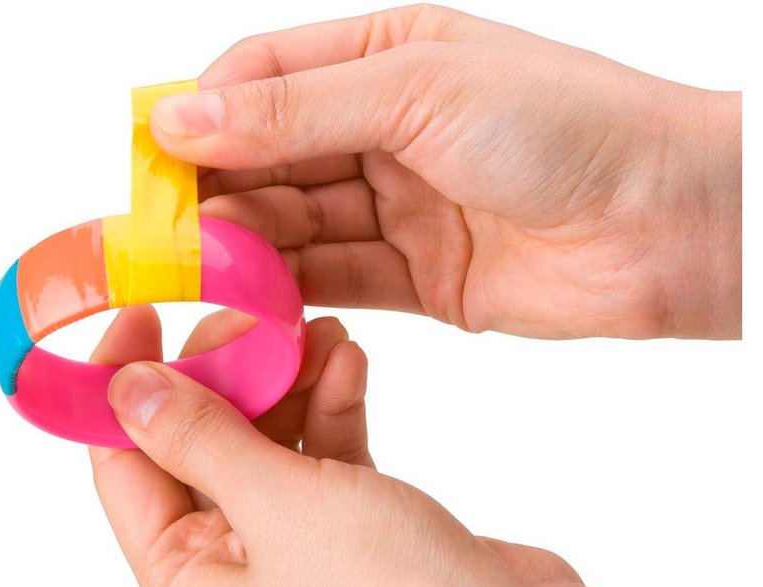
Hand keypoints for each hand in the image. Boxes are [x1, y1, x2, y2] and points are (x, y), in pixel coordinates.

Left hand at [89, 307, 739, 586]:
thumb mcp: (276, 502)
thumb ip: (198, 438)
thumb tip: (123, 389)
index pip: (122, 469)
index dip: (123, 388)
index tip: (144, 314)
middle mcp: (229, 574)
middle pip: (199, 450)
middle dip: (226, 376)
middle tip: (251, 314)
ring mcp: (293, 553)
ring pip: (267, 446)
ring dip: (289, 384)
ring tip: (317, 327)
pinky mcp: (347, 533)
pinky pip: (321, 457)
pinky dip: (332, 411)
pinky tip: (351, 363)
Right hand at [149, 4, 740, 339]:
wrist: (660, 222)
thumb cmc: (562, 126)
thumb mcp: (416, 92)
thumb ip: (296, 109)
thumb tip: (183, 115)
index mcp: (386, 60)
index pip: (265, 78)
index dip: (204, 116)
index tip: (153, 160)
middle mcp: (390, 132)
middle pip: (277, 160)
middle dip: (222, 194)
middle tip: (169, 232)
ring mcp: (405, 208)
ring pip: (303, 226)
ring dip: (253, 246)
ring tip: (203, 268)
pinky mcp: (423, 277)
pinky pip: (341, 279)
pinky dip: (298, 289)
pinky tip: (257, 297)